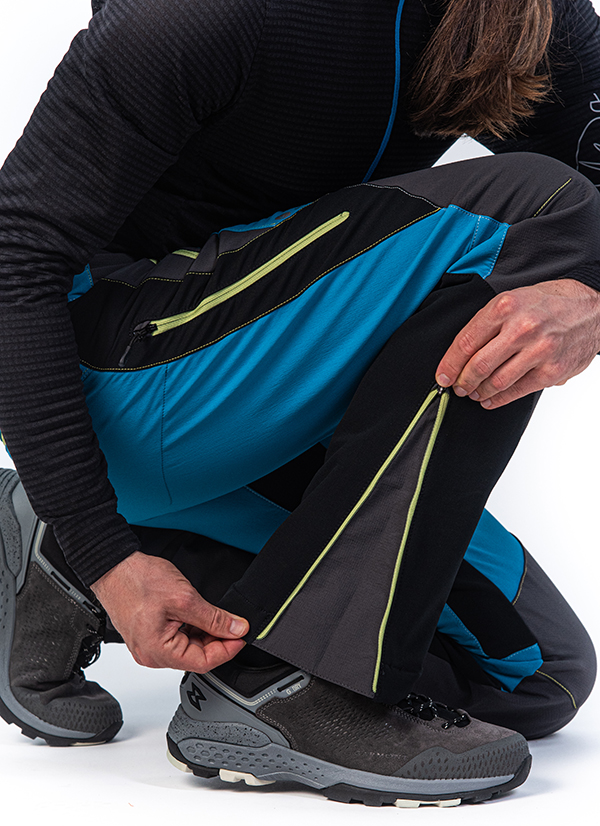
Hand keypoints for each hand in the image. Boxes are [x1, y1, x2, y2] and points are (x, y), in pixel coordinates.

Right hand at [91, 551, 248, 670]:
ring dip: (204, 633)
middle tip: (232, 622)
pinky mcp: (148, 636)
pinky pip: (177, 639)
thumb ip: (214, 618)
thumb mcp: (184, 598)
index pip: (204, 662)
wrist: (114, 566)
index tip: (242, 636)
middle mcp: (151, 655)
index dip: (228, 649)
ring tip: (211, 613)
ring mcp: (148, 646)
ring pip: (188, 647)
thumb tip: (236, 629)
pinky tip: (196, 614)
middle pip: (196, 657)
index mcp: (158, 652)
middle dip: (217, 639)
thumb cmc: (138, 580)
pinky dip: (191, 628)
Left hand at [436, 279, 599, 408]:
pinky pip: (517, 391)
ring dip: (479, 392)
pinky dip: (498, 399)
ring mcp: (539, 350)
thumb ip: (488, 322)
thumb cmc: (549, 303)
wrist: (593, 309)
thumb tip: (460, 353)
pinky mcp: (552, 370)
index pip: (466, 342)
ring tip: (473, 393)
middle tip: (457, 386)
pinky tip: (490, 400)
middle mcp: (522, 327)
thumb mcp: (514, 299)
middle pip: (478, 364)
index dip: (450, 364)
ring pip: (496, 381)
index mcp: (505, 306)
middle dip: (462, 381)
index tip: (443, 375)